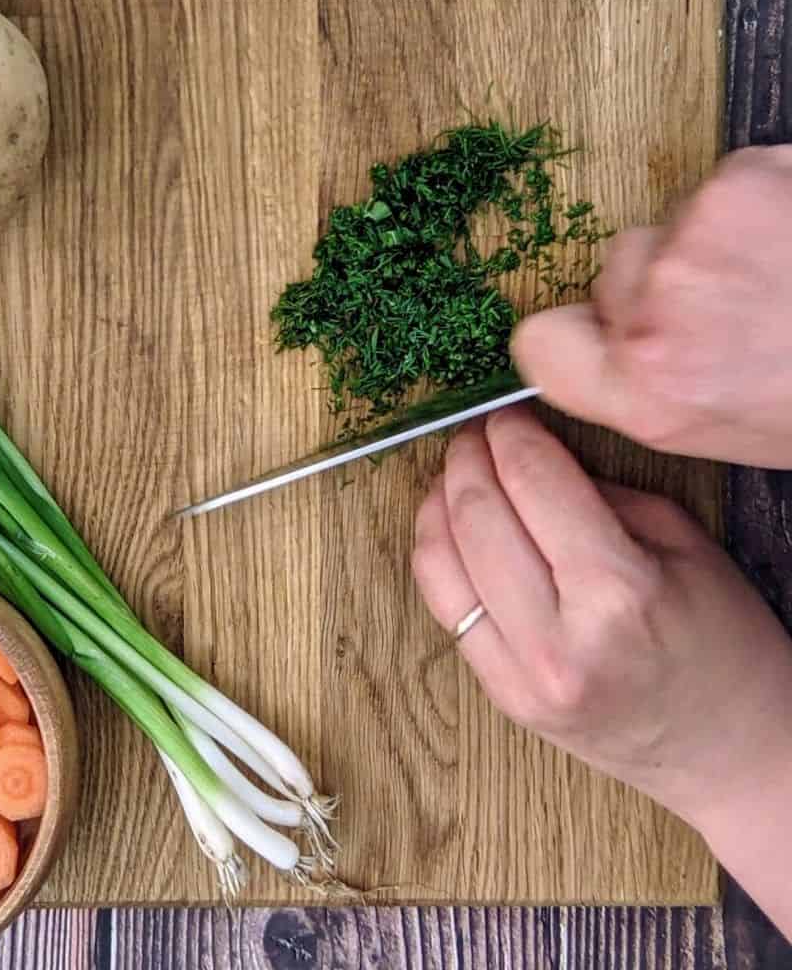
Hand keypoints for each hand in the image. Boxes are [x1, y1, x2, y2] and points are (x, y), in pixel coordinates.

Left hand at [412, 407, 791, 831]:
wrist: (731, 752)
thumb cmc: (723, 642)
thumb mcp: (683, 543)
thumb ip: (599, 491)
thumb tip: (528, 451)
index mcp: (618, 592)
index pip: (534, 481)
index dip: (511, 433)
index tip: (507, 415)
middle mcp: (559, 639)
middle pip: (477, 515)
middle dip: (469, 458)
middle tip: (477, 435)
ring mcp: (522, 677)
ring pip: (442, 562)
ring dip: (439, 501)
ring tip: (458, 474)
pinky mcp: (503, 698)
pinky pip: (444, 608)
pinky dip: (437, 554)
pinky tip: (450, 526)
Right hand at [512, 146, 791, 465]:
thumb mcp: (744, 433)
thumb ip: (662, 391)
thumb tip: (624, 351)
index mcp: (653, 393)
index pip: (540, 346)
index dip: (581, 333)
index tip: (614, 331)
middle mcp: (658, 315)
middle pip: (616, 274)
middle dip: (668, 284)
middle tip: (750, 311)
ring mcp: (696, 240)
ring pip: (675, 224)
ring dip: (722, 241)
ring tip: (789, 272)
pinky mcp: (741, 179)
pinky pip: (727, 182)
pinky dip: (765, 199)